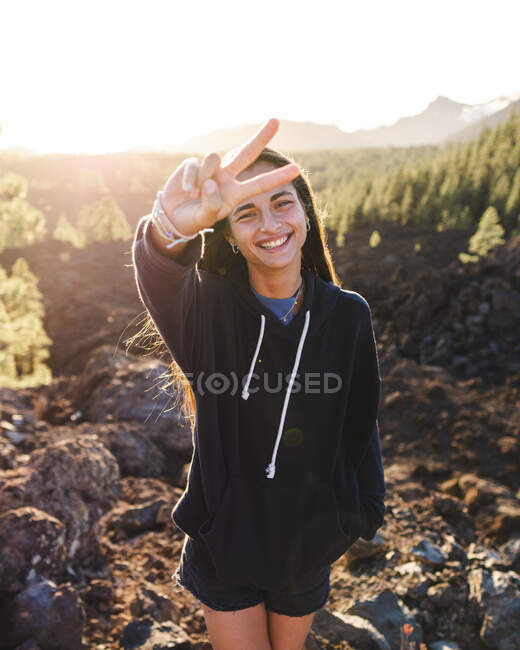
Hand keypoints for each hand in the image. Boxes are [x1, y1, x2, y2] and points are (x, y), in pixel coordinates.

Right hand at [159, 118, 299, 236]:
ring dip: (205, 175)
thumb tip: (210, 182)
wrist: (173, 216)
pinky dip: (189, 180)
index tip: (297, 170)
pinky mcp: (193, 164)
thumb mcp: (205, 218)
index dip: (277, 177)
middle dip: (261, 137)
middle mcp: (226, 177)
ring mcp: (211, 169)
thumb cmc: (195, 218)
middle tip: (276, 120)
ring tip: (196, 192)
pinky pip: (194, 166)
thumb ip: (210, 204)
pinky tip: (187, 190)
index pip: (260, 184)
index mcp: (235, 193)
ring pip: (214, 158)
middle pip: (246, 153)